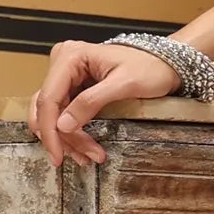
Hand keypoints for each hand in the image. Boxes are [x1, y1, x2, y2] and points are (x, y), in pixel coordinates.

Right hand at [29, 39, 180, 167]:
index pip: (48, 98)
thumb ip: (91, 102)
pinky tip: (83, 146)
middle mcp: (63, 62)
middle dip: (62, 137)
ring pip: (53, 114)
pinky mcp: (73, 86)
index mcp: (71, 56)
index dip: (49, 130)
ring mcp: (67, 75)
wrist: (165, 64)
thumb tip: (62, 125)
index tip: (58, 154)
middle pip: (48, 108)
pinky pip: (63, 113)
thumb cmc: (150, 68)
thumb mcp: (125, 84)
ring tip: (88, 156)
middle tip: (84, 157)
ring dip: (66, 138)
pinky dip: (71, 132)